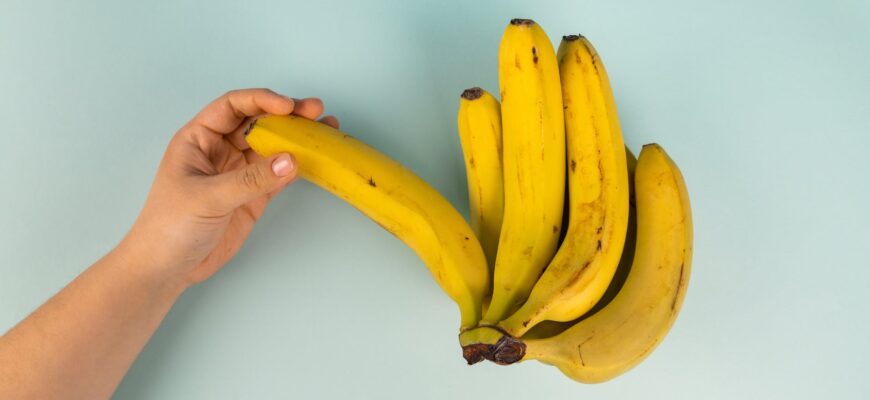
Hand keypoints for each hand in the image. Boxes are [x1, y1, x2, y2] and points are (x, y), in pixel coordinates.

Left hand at [119, 88, 338, 285]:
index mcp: (199, 138)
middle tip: (314, 111)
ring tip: (325, 128)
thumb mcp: (207, 198)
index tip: (287, 107)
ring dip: (297, 137)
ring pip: (273, 145)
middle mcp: (220, 149)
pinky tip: (316, 158)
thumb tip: (290, 160)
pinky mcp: (253, 194)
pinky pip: (279, 173)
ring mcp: (238, 172)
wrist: (168, 268)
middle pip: (258, 121)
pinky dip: (298, 166)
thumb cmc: (170, 226)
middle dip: (286, 114)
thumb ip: (250, 180)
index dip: (260, 100)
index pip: (232, 107)